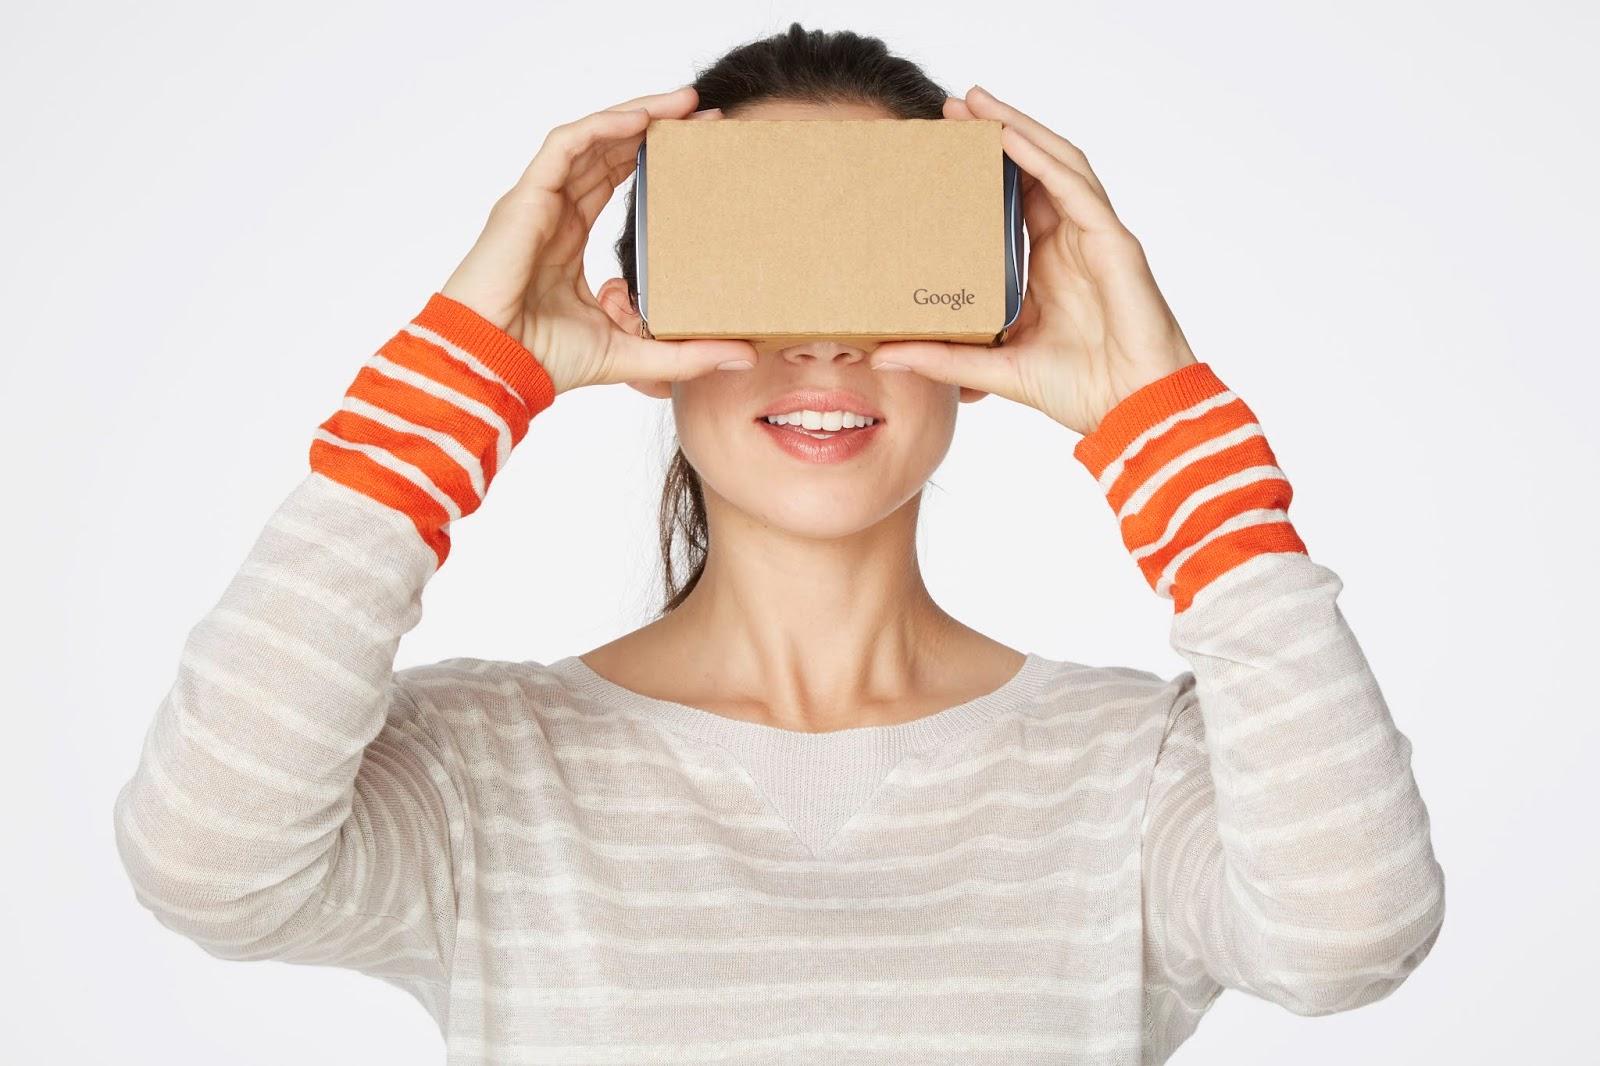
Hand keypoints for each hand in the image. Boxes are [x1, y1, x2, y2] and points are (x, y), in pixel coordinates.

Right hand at [439, 85, 757, 394]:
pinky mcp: (525, 200)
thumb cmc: (543, 360)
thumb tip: (744, 354)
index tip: (698, 148)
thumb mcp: (634, 353)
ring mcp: (537, 203)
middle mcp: (553, 213)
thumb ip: (686, 353)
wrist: (494, 367)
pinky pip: (564, 146)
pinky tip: (639, 119)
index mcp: (568, 240)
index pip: (612, 180)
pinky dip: (601, 127)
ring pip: (589, 139)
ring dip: (636, 114)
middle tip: (703, 115)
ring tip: (683, 103)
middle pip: (606, 151)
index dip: (651, 159)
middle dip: (653, 126)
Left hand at [868, 85, 1199, 435]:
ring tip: (977, 103)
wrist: (1131, 411)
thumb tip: (883, 353)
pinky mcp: (1113, 241)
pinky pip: (1074, 187)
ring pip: (1056, 163)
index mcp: (1047, 265)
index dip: (983, 170)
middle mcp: (1071, 242)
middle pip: (1034, 169)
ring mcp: (1094, 237)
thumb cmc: (1080, 390)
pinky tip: (1012, 137)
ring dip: (1017, 128)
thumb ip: (942, 358)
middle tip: (951, 108)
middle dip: (996, 132)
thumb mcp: (993, 370)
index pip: (1014, 200)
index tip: (942, 148)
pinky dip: (1042, 158)